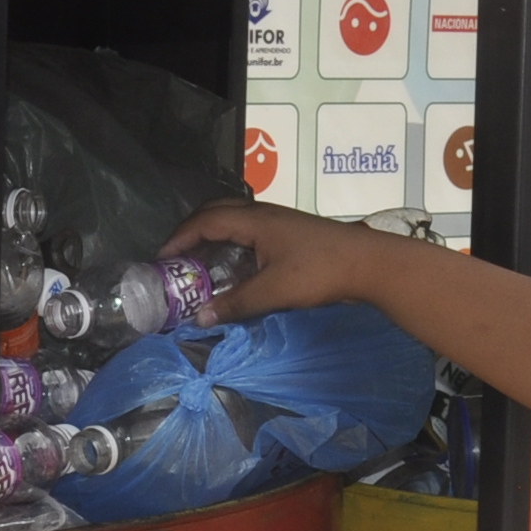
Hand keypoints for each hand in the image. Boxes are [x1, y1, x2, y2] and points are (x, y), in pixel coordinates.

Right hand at [164, 197, 398, 324]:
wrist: (370, 264)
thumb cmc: (321, 272)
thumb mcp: (275, 290)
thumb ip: (236, 303)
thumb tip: (200, 318)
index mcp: (254, 220)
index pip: (204, 221)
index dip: (179, 238)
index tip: (161, 260)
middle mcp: (263, 214)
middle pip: (216, 212)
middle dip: (191, 232)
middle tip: (176, 258)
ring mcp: (278, 222)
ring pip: (234, 221)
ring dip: (212, 237)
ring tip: (199, 264)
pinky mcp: (290, 233)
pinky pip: (249, 231)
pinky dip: (231, 244)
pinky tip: (234, 268)